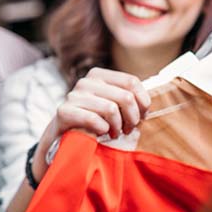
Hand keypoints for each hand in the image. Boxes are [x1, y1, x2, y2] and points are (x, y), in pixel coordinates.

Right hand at [33, 68, 150, 179]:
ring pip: (111, 108)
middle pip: (125, 96)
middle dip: (132, 118)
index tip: (142, 116)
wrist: (64, 137)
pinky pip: (93, 119)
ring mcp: (74, 95)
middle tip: (128, 129)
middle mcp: (86, 81)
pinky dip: (102, 129)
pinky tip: (101, 133)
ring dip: (117, 126)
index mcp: (98, 75)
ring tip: (115, 133)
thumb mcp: (113, 106)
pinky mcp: (64, 111)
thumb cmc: (95, 122)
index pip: (131, 82)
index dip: (142, 102)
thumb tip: (147, 104)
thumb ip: (128, 100)